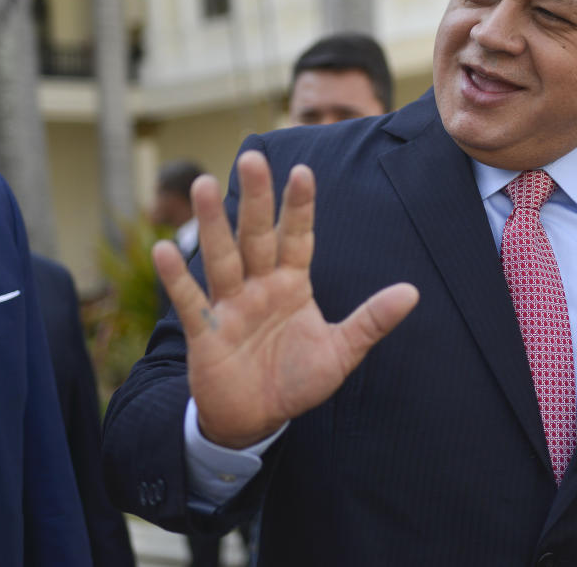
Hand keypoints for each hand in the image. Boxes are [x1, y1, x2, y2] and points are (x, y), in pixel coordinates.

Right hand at [155, 150, 418, 448]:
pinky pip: (191, 300)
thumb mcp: (341, 352)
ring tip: (205, 185)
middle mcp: (259, 285)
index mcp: (292, 283)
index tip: (303, 171)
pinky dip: (177, 277)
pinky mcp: (206, 331)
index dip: (300, 207)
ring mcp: (230, 305)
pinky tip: (164, 248)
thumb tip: (412, 292)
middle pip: (256, 235)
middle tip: (253, 157)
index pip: (298, 237)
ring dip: (214, 224)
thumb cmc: (297, 380)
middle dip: (256, 199)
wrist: (256, 420)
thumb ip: (371, 321)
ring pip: (222, 257)